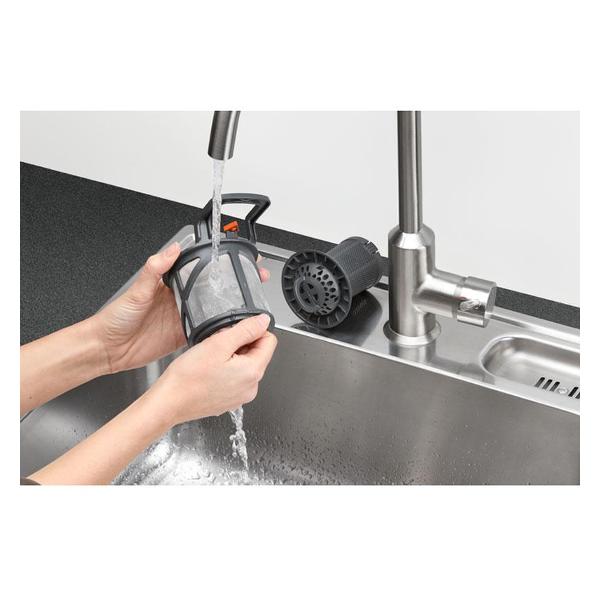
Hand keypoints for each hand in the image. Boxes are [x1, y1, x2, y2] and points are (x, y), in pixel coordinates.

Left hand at [93, 242, 270, 373]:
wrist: (108, 348)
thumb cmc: (116, 317)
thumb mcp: (137, 290)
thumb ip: (155, 269)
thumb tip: (171, 249)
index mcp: (171, 284)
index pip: (199, 269)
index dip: (218, 263)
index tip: (235, 257)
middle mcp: (180, 299)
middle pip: (212, 288)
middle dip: (234, 283)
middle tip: (254, 279)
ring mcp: (183, 317)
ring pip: (213, 309)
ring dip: (230, 306)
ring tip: (249, 302)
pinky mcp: (183, 335)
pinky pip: (205, 331)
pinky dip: (218, 330)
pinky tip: (231, 327)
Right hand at [145, 313, 277, 426]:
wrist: (169, 403)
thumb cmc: (188, 377)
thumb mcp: (218, 344)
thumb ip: (245, 330)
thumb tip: (264, 321)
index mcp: (253, 372)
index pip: (269, 341)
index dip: (253, 331)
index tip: (234, 332)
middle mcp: (251, 387)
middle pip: (257, 353)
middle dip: (240, 344)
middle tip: (217, 346)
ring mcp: (241, 396)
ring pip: (245, 365)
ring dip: (231, 356)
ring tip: (211, 359)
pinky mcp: (229, 400)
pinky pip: (235, 377)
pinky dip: (225, 369)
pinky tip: (209, 371)